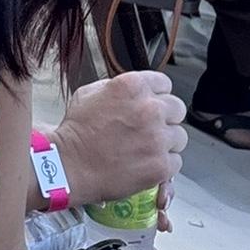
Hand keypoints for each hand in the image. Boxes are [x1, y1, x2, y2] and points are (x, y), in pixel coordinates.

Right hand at [50, 71, 186, 210]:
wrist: (69, 164)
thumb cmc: (76, 130)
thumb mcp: (90, 92)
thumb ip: (118, 87)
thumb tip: (134, 92)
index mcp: (132, 86)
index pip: (164, 84)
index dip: (156, 95)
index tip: (152, 104)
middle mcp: (149, 108)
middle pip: (177, 108)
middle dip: (165, 118)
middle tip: (150, 128)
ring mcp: (157, 138)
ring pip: (180, 137)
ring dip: (166, 142)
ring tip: (145, 148)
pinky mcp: (161, 165)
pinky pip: (176, 162)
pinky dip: (163, 164)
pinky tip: (145, 163)